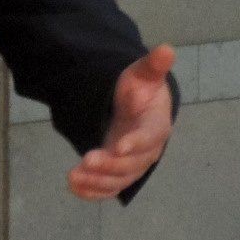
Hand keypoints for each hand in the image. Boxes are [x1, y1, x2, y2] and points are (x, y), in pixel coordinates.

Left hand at [68, 44, 175, 200]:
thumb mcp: (144, 74)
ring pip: (119, 179)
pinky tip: (74, 188)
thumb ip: (153, 65)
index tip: (119, 146)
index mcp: (156, 126)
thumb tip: (166, 48)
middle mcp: (147, 150)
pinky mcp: (118, 173)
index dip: (136, 142)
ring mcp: (132, 164)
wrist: (138, 109)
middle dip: (110, 164)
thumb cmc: (141, 90)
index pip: (150, 137)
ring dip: (98, 181)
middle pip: (132, 163)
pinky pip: (108, 187)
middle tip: (87, 160)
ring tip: (74, 177)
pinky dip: (93, 191)